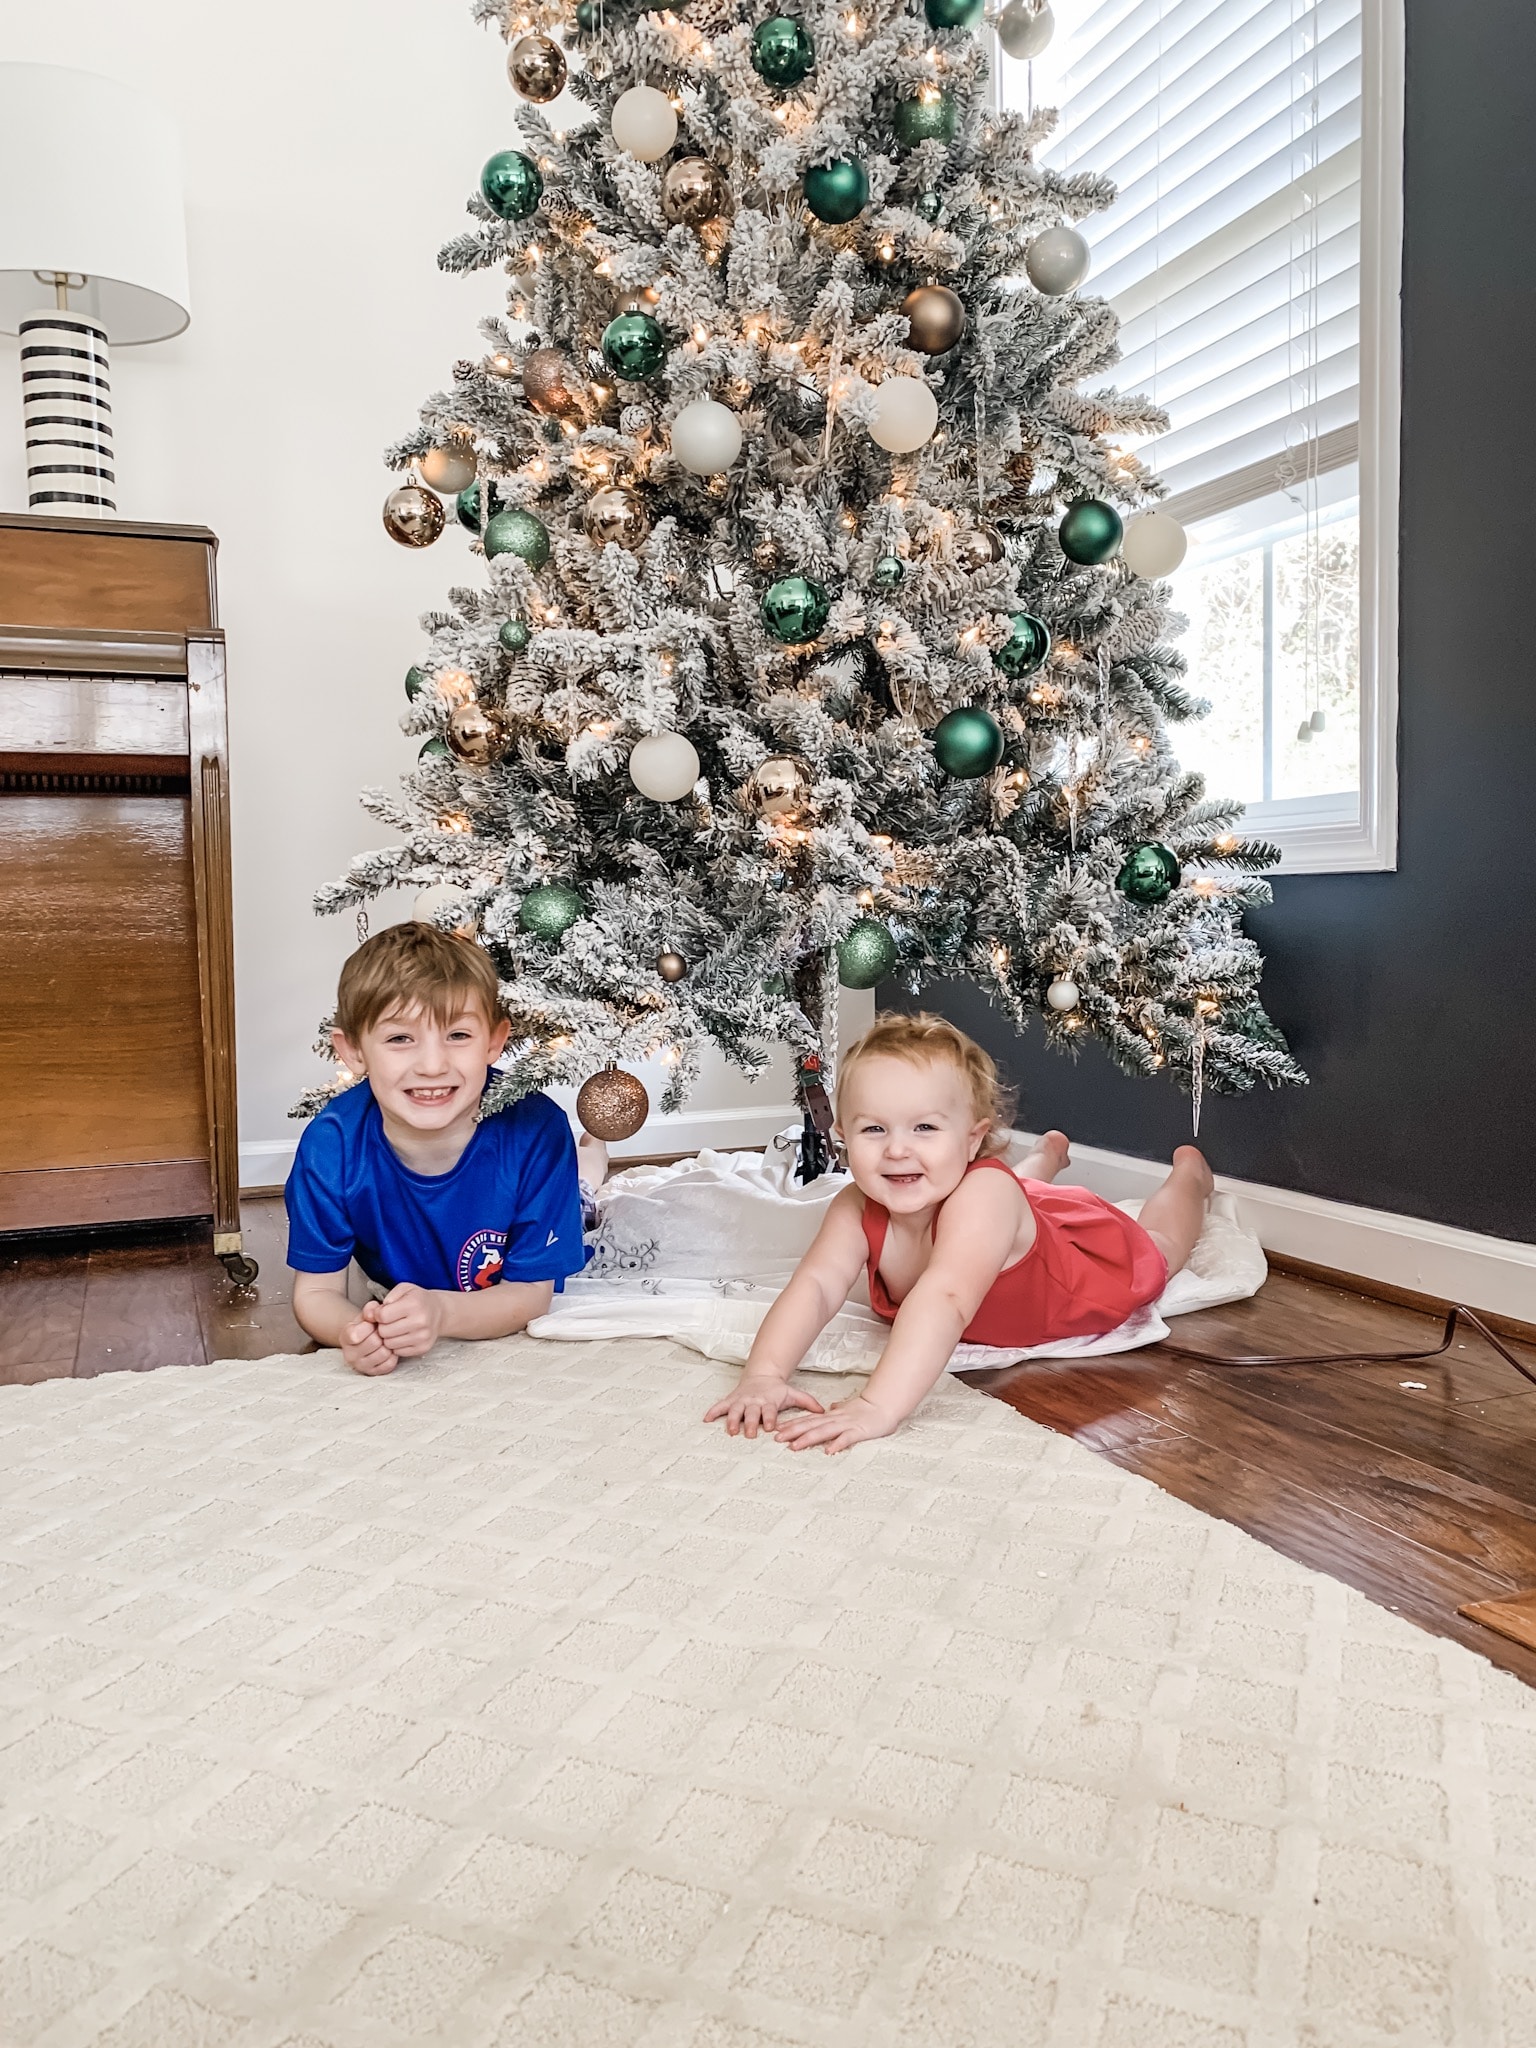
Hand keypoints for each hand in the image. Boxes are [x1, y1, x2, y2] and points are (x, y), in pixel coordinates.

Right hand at [341, 1303, 397, 1376]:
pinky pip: (389, 1364)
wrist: (366, 1340)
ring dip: (388, 1345)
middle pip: (374, 1342)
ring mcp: (361, 1366)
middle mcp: (350, 1355)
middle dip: (381, 1334)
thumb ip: (370, 1309)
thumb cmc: (367, 1326)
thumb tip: (373, 1312)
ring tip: (385, 1341)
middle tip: (382, 1332)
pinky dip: (392, 1356)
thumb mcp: (366, 1315)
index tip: (371, 1324)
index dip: (368, 1326)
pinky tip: (389, 1350)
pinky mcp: (373, 1373)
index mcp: (345, 1338)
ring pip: (383, 1353)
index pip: (355, 1335)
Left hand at [374, 1283, 445, 1358]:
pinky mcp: (423, 1348)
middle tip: (389, 1322)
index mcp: (414, 1304)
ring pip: (389, 1344)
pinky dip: (397, 1345)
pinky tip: (402, 1336)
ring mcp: (422, 1337)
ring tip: (395, 1329)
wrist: (439, 1312)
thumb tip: (373, 1314)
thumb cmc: (417, 1300)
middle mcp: (420, 1321)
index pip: (382, 1316)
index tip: (384, 1312)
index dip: (378, 1314)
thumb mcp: (404, 1289)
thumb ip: (386, 1298)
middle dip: (383, 1326)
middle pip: (384, 1331)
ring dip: (388, 1337)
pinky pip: (398, 1352)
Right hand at [704, 1372, 824, 1438]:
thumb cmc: (777, 1390)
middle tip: (749, 1434)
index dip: (769, 1418)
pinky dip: (713, 1412)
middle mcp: (754, 1401)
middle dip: (750, 1422)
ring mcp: (742, 1400)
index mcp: (769, 1401)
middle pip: (751, 1412)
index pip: (769, 1411)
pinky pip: (720, 1406)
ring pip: (735, 1410)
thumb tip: (823, 1411)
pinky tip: (705, 1419)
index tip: (770, 1427)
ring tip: (730, 1430)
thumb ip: (808, 1403)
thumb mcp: (793, 1394)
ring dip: (732, 1420)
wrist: (761, 1375)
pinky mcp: (732, 1400)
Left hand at [774, 1392, 900, 1454]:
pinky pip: (847, 1438)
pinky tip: (828, 1451)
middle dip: (793, 1432)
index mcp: (832, 1416)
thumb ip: (838, 1410)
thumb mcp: (848, 1408)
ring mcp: (847, 1425)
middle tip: (777, 1439)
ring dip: (808, 1438)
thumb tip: (830, 1408)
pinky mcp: (859, 1431)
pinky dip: (837, 1444)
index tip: (778, 1430)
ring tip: (795, 1446)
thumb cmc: (867, 1409)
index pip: (809, 1420)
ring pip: (824, 1431)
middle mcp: (835, 1419)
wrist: (885, 1404)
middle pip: (811, 1425)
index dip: (793, 1424)